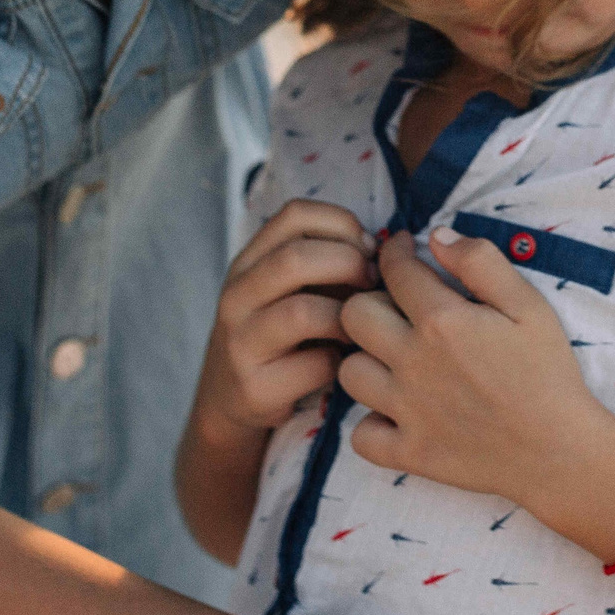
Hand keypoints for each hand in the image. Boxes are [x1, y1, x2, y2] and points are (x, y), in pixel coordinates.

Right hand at [189, 200, 377, 439]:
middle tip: (372, 284)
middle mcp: (237, 296)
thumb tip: (384, 249)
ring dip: (346, 317)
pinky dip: (341, 362)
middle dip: (348, 264)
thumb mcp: (286, 289)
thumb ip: (323, 262)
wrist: (231, 399)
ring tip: (360, 326)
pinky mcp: (256, 388)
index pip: (294, 215)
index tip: (368, 248)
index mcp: (248, 261)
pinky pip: (315, 365)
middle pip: (295, 258)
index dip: (342, 223)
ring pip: (303, 313)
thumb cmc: (280, 334)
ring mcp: (241, 343)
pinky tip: (343, 363)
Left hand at [336, 228, 614, 508]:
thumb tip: (436, 235)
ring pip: (348, 373)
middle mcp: (413, 362)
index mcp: (442, 320)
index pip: (394, 269)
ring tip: (393, 360)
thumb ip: (481, 262)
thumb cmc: (549, 372)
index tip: (403, 251)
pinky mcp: (409, 453)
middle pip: (353, 315)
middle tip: (396, 307)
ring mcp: (406, 411)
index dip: (395, 251)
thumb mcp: (529, 304)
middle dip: (370, 300)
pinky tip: (396, 412)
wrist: (561, 451)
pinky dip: (371, 424)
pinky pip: (360, 436)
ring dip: (366, 360)